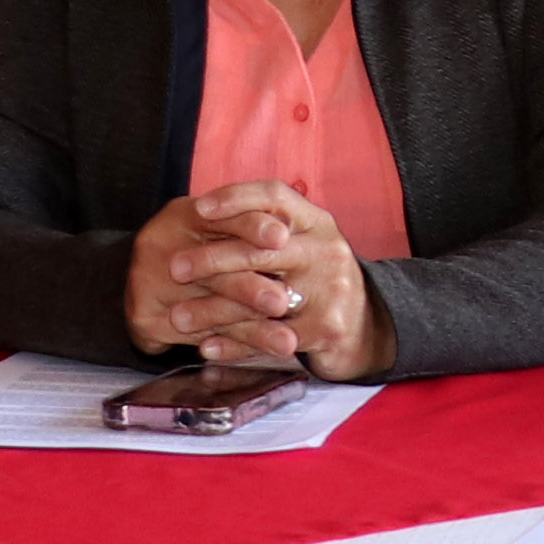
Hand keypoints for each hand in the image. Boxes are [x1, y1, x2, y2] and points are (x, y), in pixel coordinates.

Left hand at [125, 183, 383, 377]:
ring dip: (214, 310)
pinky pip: (271, 337)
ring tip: (178, 317)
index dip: (236, 198)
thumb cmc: (317, 279)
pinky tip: (207, 347)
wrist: (368, 326)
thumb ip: (265, 228)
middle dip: (212, 259)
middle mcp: (326, 249)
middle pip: (262, 249)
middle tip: (174, 268)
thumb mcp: (302, 243)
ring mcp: (330, 289)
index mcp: (316, 222)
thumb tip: (201, 210)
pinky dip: (235, 345)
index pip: (275, 197)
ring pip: (260, 299)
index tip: (199, 208)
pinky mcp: (327, 328)